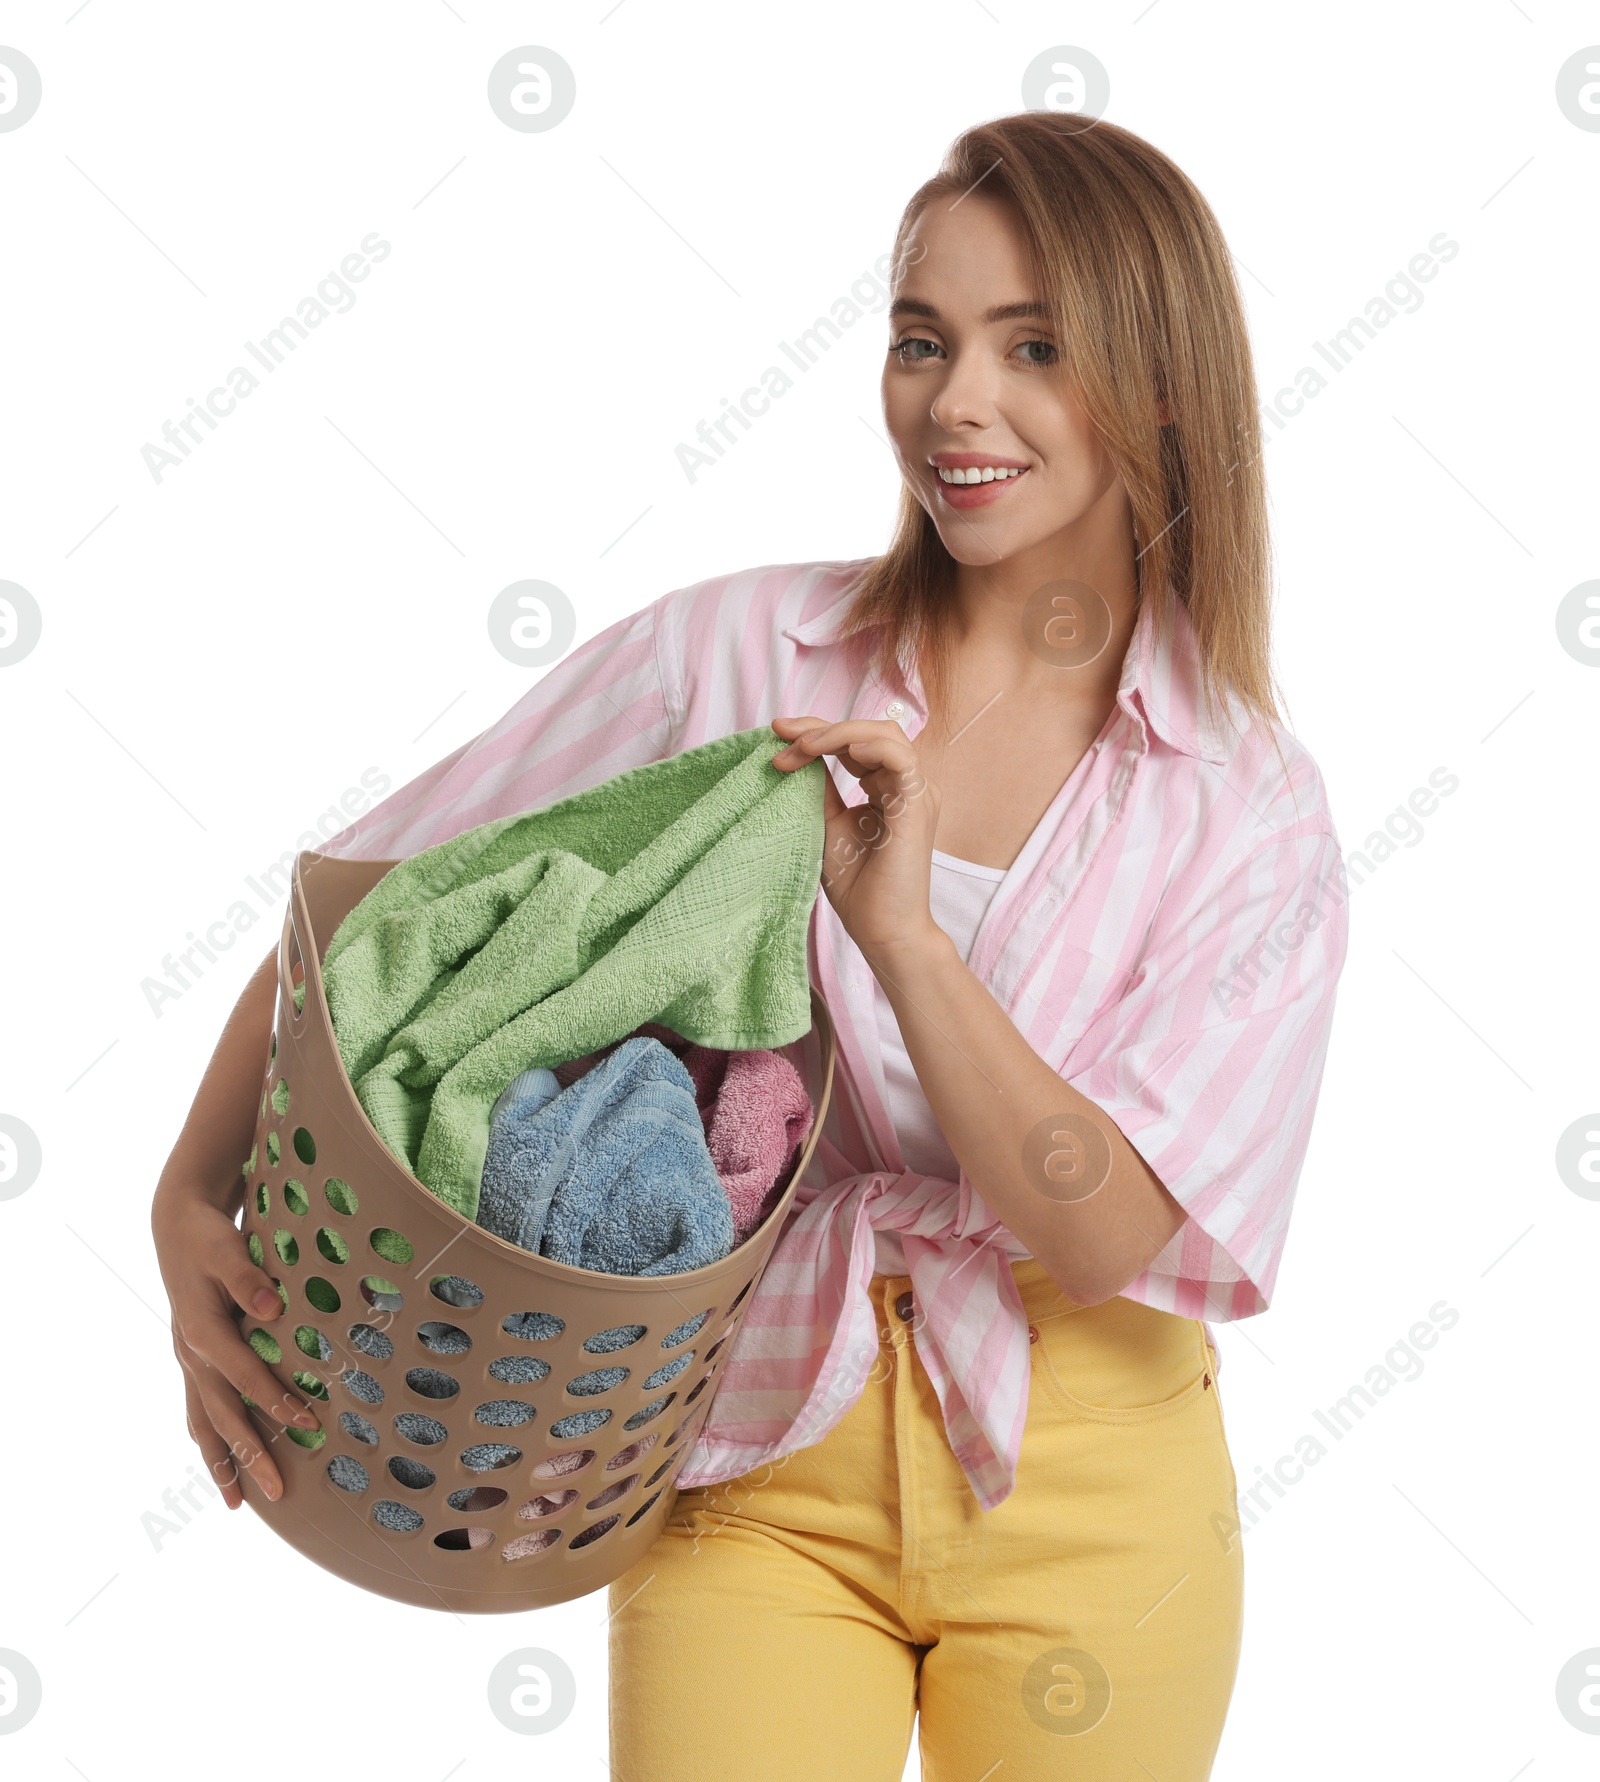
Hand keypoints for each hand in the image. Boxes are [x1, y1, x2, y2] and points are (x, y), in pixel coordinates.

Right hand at [152, 1187, 319, 1507]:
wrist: (177, 1226)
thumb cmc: (208, 1237)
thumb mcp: (226, 1248)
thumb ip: (247, 1278)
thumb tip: (270, 1308)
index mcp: (202, 1331)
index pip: (244, 1375)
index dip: (275, 1401)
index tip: (309, 1424)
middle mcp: (191, 1355)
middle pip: (222, 1415)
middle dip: (250, 1456)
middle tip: (279, 1493)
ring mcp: (188, 1362)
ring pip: (203, 1423)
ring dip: (222, 1463)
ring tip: (236, 1504)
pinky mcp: (192, 1360)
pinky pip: (199, 1412)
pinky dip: (210, 1441)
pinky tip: (223, 1465)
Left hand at [769, 714, 944, 962]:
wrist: (880, 929)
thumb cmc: (858, 886)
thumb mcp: (827, 826)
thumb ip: (820, 789)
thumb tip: (797, 755)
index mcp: (887, 788)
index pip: (854, 742)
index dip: (815, 732)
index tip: (777, 734)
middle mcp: (905, 785)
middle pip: (868, 730)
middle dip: (820, 727)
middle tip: (782, 735)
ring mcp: (916, 792)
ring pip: (885, 734)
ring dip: (839, 733)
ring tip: (804, 746)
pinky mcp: (918, 805)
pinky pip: (900, 757)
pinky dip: (871, 745)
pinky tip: (843, 748)